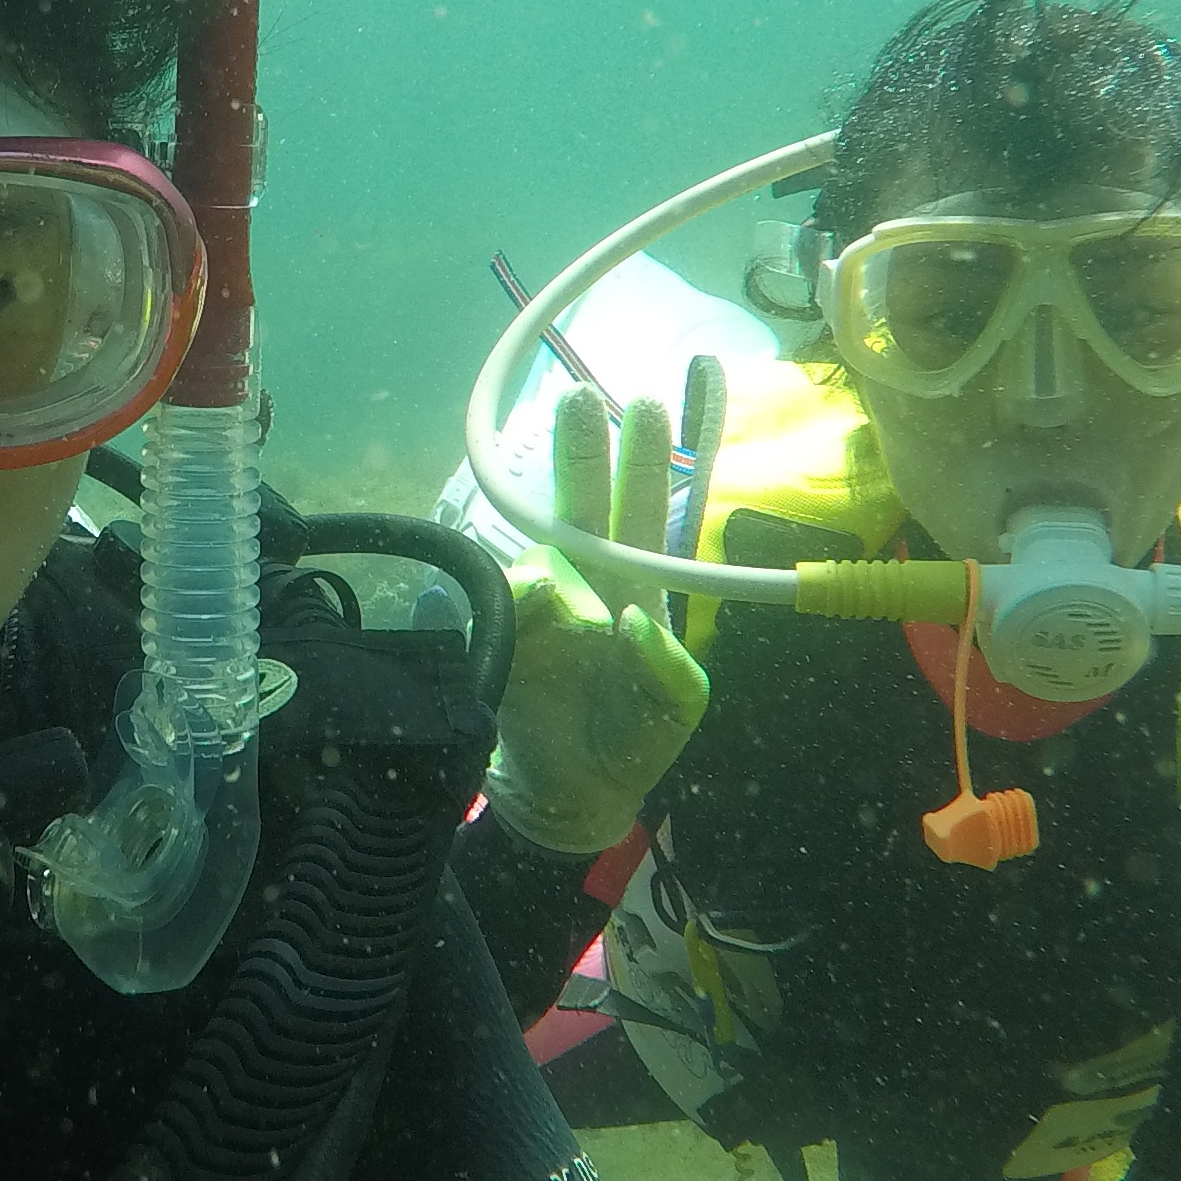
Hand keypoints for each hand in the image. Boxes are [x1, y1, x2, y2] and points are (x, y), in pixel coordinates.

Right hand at [485, 383, 709, 854]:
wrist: (573, 789)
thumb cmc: (635, 735)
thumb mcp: (675, 708)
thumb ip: (666, 668)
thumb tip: (632, 618)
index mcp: (643, 581)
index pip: (654, 502)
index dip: (661, 450)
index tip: (666, 391)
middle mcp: (592, 573)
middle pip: (590, 497)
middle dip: (589, 447)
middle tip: (585, 396)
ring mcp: (546, 596)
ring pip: (548, 545)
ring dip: (560, 534)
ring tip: (578, 565)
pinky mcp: (505, 626)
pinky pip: (508, 597)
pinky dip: (525, 602)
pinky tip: (538, 613)